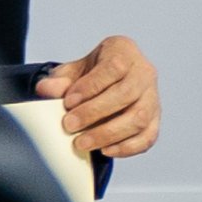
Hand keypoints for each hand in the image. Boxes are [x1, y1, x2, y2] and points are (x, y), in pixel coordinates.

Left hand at [37, 36, 161, 158]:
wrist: (108, 82)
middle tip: (69, 125)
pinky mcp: (156, 119)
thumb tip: (46, 89)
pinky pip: (148, 136)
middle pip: (127, 94)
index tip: (69, 101)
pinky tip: (105, 150)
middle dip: (95, 112)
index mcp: (124, 51)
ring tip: (83, 142)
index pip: (114, 67)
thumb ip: (59, 80)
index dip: (91, 86)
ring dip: (109, 134)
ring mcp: (153, 97)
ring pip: (139, 118)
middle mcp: (144, 73)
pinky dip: (127, 147)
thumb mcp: (73, 70)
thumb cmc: (92, 74)